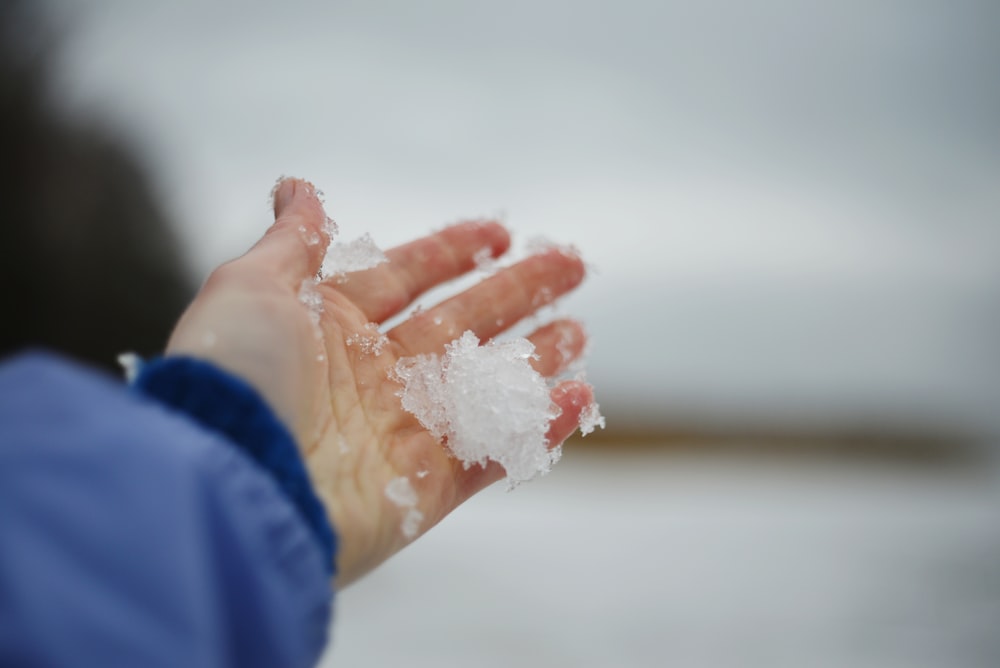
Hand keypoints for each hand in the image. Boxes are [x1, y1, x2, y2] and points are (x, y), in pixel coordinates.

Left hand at [166, 178, 592, 585]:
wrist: (228, 484)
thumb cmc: (235, 377)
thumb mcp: (251, 288)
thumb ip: (293, 242)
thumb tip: (297, 187)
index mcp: (331, 325)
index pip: (405, 275)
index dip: (452, 251)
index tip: (500, 232)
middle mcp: (370, 376)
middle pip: (460, 323)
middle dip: (516, 293)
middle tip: (571, 265)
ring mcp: (400, 432)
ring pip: (484, 386)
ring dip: (534, 358)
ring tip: (579, 332)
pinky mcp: (423, 490)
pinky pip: (493, 453)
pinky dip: (537, 428)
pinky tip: (577, 397)